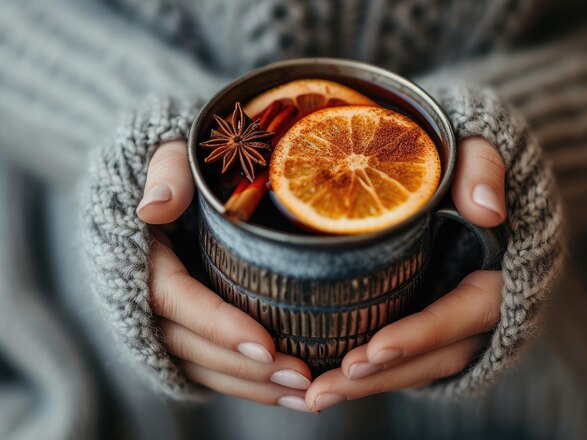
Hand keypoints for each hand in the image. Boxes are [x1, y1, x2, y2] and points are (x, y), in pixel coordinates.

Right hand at [137, 140, 312, 411]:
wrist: (166, 180)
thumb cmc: (176, 161)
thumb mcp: (168, 153)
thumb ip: (165, 172)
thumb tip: (155, 206)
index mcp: (139, 256)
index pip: (175, 299)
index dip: (217, 325)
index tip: (265, 345)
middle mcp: (144, 296)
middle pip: (191, 344)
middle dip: (245, 368)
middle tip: (301, 378)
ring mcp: (163, 318)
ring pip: (201, 364)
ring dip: (251, 386)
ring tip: (304, 396)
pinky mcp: (184, 327)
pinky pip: (209, 364)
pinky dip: (245, 382)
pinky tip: (287, 392)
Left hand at [304, 137, 506, 410]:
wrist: (459, 176)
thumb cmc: (465, 163)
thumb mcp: (481, 150)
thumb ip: (485, 168)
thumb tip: (486, 209)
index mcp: (496, 274)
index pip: (464, 315)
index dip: (422, 335)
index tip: (374, 348)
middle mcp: (475, 310)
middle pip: (432, 356)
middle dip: (379, 376)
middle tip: (322, 389)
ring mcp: (449, 321)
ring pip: (414, 366)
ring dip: (364, 385)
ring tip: (312, 395)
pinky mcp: (423, 319)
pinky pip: (400, 357)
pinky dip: (365, 372)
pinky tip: (319, 379)